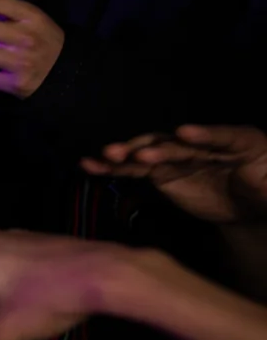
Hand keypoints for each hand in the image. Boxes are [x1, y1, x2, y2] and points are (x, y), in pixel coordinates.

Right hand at [81, 125, 266, 224]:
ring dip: (125, 153)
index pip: (223, 136)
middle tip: (136, 152)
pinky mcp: (160, 171)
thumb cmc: (266, 189)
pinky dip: (113, 168)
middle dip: (155, 146)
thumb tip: (247, 177)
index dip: (204, 134)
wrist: (249, 206)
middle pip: (176, 142)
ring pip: (149, 151)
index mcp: (239, 141)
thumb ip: (263, 184)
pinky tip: (90, 166)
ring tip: (104, 156)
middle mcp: (201, 142)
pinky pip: (134, 168)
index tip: (182, 132)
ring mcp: (178, 155)